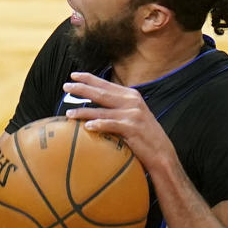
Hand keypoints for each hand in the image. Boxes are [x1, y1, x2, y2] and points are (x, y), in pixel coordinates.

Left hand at [62, 72, 176, 174]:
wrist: (162, 153)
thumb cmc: (143, 136)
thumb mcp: (133, 116)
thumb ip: (118, 108)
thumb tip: (96, 106)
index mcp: (131, 96)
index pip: (106, 84)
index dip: (89, 78)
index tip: (73, 75)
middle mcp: (132, 101)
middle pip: (101, 92)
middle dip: (82, 88)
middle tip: (66, 86)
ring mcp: (132, 114)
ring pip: (102, 109)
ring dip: (84, 111)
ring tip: (69, 113)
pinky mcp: (132, 128)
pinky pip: (111, 125)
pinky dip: (99, 124)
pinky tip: (87, 126)